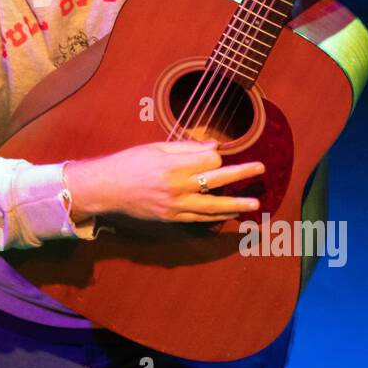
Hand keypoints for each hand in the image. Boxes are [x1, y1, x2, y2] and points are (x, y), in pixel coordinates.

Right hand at [64, 140, 262, 223]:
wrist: (106, 189)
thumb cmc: (129, 163)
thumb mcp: (155, 148)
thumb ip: (186, 148)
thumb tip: (215, 147)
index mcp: (172, 165)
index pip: (208, 160)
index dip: (215, 156)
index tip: (215, 155)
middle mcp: (176, 187)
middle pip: (217, 180)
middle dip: (241, 174)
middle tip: (260, 169)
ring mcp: (175, 206)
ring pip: (213, 206)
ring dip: (236, 204)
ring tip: (255, 203)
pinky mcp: (171, 218)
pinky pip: (200, 219)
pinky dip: (217, 217)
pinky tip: (231, 214)